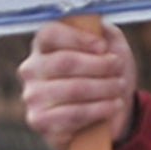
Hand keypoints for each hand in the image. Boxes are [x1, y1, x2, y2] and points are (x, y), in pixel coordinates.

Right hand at [20, 19, 137, 149]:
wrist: (106, 114)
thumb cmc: (105, 76)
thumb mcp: (112, 48)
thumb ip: (105, 32)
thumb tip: (97, 28)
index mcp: (43, 47)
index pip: (49, 33)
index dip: (78, 38)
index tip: (103, 47)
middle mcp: (31, 69)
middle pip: (64, 61)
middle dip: (99, 65)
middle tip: (118, 69)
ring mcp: (32, 96)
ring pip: (72, 89)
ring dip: (104, 88)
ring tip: (119, 88)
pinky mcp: (39, 121)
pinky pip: (72, 114)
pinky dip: (99, 109)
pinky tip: (112, 106)